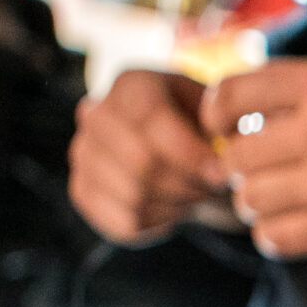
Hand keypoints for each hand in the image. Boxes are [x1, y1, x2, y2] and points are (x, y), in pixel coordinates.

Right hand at [67, 70, 229, 244]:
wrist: (173, 145)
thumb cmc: (202, 125)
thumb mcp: (217, 111)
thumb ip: (221, 125)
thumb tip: (221, 156)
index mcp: (131, 84)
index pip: (151, 121)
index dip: (191, 154)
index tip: (223, 175)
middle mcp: (96, 114)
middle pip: (140, 162)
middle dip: (188, 183)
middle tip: (214, 190)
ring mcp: (83, 154)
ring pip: (134, 195)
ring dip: (177, 204)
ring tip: (197, 195)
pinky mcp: (83, 192)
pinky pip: (124, 221)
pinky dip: (159, 222)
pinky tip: (174, 207)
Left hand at [200, 58, 306, 259]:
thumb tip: (259, 102)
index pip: (232, 94)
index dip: (219, 112)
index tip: (228, 123)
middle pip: (235, 154)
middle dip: (245, 161)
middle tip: (268, 163)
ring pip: (252, 198)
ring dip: (261, 198)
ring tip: (288, 192)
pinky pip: (278, 236)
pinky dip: (278, 232)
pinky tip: (298, 220)